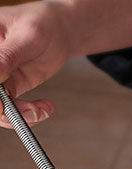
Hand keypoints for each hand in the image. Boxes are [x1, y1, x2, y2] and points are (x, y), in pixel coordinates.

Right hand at [0, 1, 73, 126]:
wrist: (59, 31)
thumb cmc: (41, 23)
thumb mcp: (26, 36)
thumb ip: (9, 56)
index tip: (3, 102)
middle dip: (5, 109)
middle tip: (30, 111)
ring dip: (21, 114)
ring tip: (42, 110)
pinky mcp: (12, 87)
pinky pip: (14, 108)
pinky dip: (30, 114)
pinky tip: (46, 108)